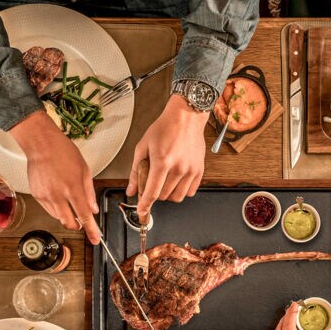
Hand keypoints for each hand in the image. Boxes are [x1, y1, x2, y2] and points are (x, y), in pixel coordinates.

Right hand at [11, 111, 99, 243]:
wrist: (41, 144)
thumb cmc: (63, 152)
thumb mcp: (84, 170)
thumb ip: (89, 192)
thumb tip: (93, 209)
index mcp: (73, 188)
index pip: (84, 216)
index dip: (91, 230)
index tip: (95, 239)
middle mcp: (58, 195)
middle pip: (69, 222)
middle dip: (77, 225)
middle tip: (81, 221)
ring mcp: (45, 196)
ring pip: (58, 217)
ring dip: (66, 215)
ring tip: (68, 201)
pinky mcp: (36, 195)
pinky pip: (48, 209)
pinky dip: (56, 208)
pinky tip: (58, 196)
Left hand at [126, 95, 207, 216]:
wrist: (186, 117)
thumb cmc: (164, 128)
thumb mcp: (143, 147)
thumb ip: (135, 171)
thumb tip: (131, 190)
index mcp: (162, 162)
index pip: (152, 192)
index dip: (145, 205)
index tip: (142, 212)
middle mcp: (178, 168)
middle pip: (163, 196)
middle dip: (155, 193)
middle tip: (153, 180)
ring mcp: (191, 170)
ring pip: (177, 197)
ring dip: (168, 193)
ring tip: (165, 180)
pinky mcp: (199, 171)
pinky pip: (190, 192)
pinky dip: (181, 190)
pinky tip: (177, 180)